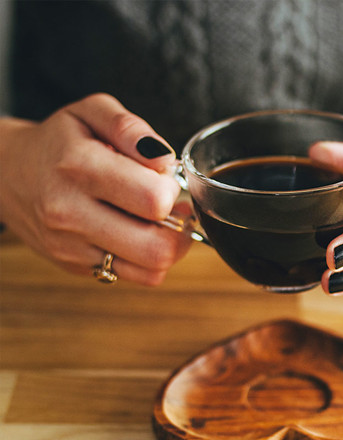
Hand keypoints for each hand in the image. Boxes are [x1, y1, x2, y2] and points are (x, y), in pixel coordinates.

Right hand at [0, 93, 191, 284]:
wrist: (8, 173)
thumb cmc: (59, 141)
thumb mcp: (91, 113)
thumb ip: (131, 129)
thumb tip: (164, 162)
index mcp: (79, 167)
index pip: (153, 199)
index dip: (173, 190)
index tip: (164, 179)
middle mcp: (71, 213)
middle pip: (157, 247)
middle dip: (179, 227)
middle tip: (172, 207)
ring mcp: (72, 247)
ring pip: (151, 270)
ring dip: (170, 247)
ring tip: (160, 222)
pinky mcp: (76, 266)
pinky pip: (136, 277)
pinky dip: (151, 260)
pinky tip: (143, 236)